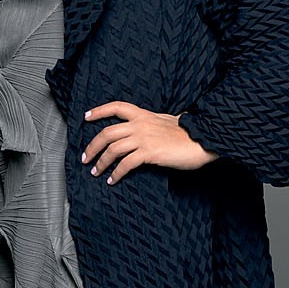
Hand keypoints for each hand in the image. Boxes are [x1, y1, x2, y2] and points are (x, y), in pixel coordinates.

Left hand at [82, 101, 217, 184]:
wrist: (203, 140)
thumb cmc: (188, 134)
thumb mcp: (167, 121)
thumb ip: (152, 122)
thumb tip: (144, 128)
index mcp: (144, 115)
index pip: (117, 107)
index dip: (99, 111)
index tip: (86, 117)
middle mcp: (141, 124)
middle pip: (107, 133)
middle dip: (92, 146)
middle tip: (85, 158)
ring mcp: (144, 138)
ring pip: (113, 149)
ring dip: (101, 162)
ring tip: (96, 172)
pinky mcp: (150, 153)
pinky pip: (126, 164)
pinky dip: (116, 173)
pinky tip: (113, 180)